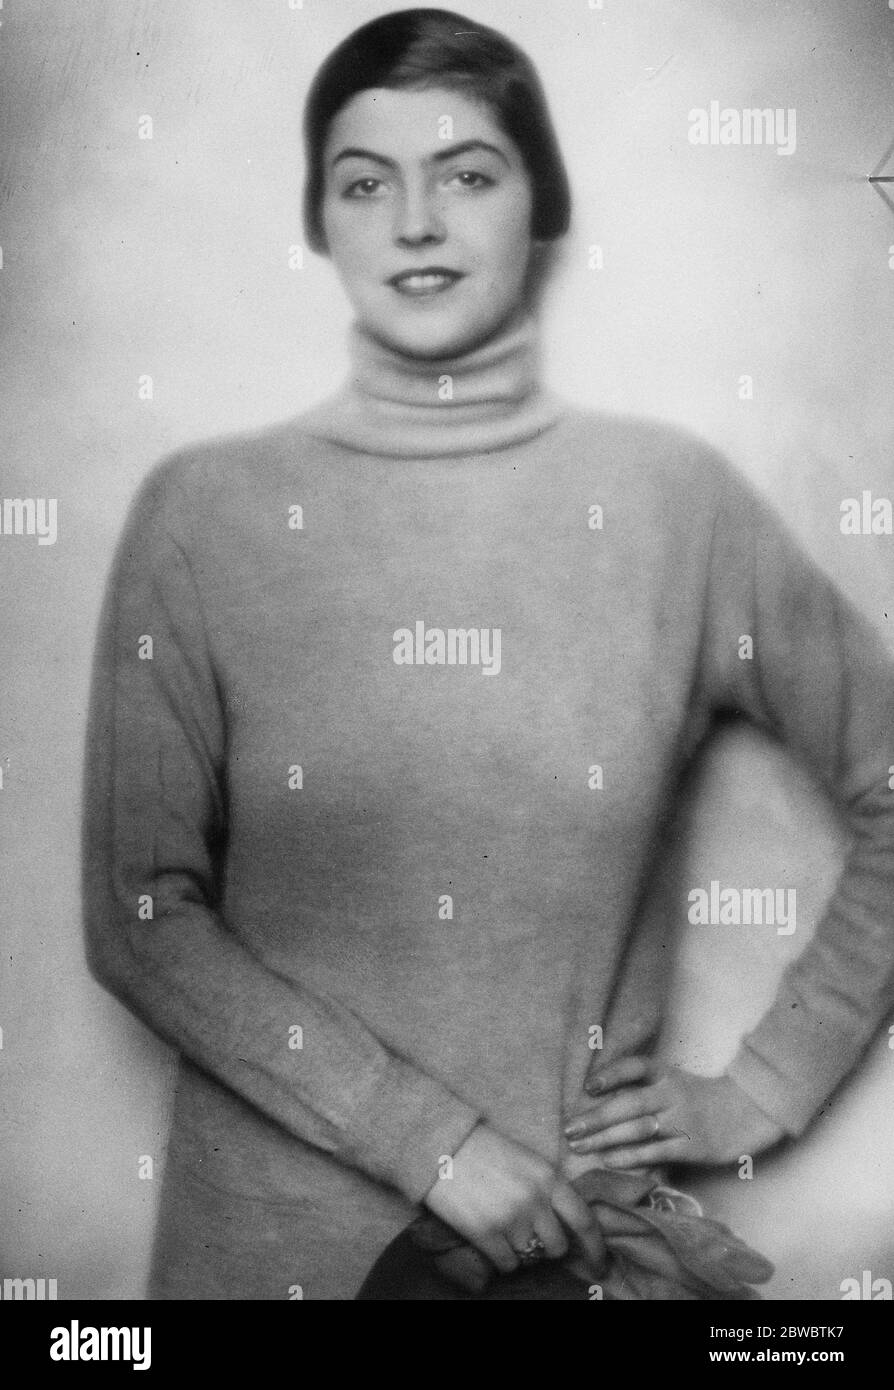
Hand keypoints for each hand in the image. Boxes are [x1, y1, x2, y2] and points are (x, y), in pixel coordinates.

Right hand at [423, 1122, 604, 1285]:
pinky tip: (493, 1241)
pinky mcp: (486, 1234)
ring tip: (505, 1230)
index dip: (596, 1248)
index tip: (600, 1266)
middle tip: (532, 1235)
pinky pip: (508, 1264)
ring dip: (522, 1250)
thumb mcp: (529, 1161)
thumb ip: (550, 1190)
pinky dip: (503, 1259)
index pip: (584, 1221)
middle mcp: (535, 1199)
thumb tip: (566, 1226)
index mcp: (549, 1177)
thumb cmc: (487, 1151)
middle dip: (548, 1246)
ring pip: (531, 1257)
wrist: (444, 1145)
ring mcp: (510, 1218)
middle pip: (557, 1246)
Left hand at [563, 1056, 785, 1167]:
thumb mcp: (676, 1081)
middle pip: (628, 1104)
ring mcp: (683, 1120)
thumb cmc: (703, 1096)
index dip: (611, 1075)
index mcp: (667, 1073)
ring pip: (638, 1129)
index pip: (635, 1067)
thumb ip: (644, 1087)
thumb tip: (599, 1097)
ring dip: (605, 1139)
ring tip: (579, 1146)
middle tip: (569, 1129)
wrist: (752, 1110)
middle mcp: (673, 1093)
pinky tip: (609, 1160)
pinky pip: (656, 1152)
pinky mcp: (693, 1146)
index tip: (588, 1086)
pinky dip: (631, 1157)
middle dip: (595, 1118)